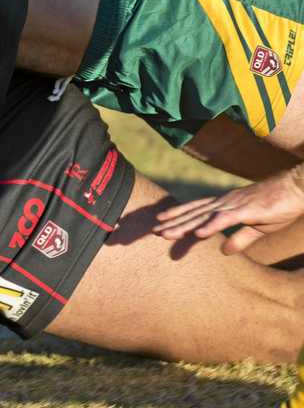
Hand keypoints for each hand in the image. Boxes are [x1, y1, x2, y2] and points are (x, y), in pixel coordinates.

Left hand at [153, 165, 303, 253]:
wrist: (297, 189)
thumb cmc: (279, 205)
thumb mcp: (257, 227)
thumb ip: (240, 239)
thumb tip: (224, 252)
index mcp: (226, 205)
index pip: (196, 210)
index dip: (177, 215)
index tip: (160, 222)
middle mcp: (224, 202)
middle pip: (193, 214)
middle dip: (172, 223)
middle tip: (152, 232)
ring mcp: (234, 205)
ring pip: (203, 217)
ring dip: (183, 226)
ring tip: (165, 233)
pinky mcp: (247, 210)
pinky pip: (225, 219)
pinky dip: (211, 226)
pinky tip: (198, 234)